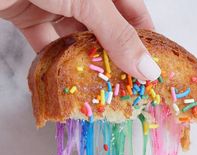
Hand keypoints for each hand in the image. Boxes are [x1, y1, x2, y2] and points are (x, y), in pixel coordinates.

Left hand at [0, 0, 160, 80]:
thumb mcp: (89, 0)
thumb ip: (117, 34)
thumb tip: (147, 68)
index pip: (133, 12)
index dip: (144, 40)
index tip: (150, 69)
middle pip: (105, 29)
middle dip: (114, 57)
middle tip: (124, 84)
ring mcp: (55, 2)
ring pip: (76, 38)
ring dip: (84, 62)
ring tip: (97, 87)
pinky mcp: (29, 14)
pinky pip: (46, 42)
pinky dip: (52, 60)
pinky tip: (63, 77)